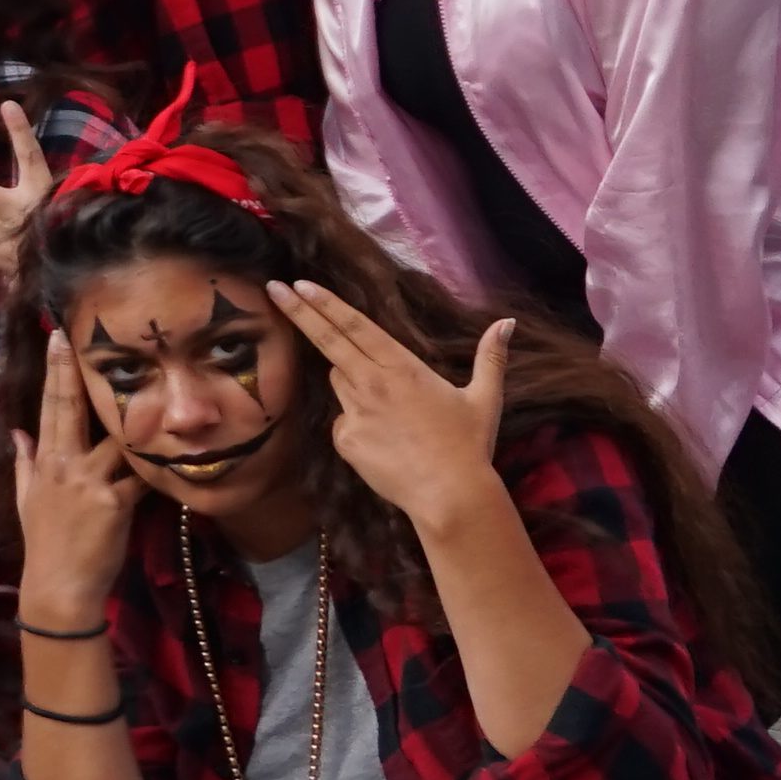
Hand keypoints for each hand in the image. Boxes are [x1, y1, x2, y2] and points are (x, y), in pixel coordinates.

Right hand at [10, 334, 137, 628]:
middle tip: (88, 337)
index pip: (50, 406)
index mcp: (46, 460)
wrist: (60, 585)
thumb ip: (25, 462)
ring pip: (120, 439)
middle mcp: (67, 465)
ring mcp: (92, 482)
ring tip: (156, 390)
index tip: (58, 337)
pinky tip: (177, 453)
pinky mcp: (117, 502)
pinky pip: (143, 475)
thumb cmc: (44, 543)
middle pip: (76, 409)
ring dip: (136, 421)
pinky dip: (157, 466)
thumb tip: (18, 433)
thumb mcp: (27, 499)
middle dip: (80, 371)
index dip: (56, 370)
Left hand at [276, 280, 514, 537]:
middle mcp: (371, 383)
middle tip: (274, 288)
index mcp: (402, 367)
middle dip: (298, 312)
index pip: (355, 326)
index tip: (299, 284)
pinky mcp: (343, 439)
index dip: (326, 304)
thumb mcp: (484, 398)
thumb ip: (490, 357)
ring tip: (393, 413)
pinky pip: (343, 421)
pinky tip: (386, 443)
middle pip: (328, 341)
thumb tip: (506, 323)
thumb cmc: (468, 446)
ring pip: (340, 383)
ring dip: (351, 382)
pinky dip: (357, 424)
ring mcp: (353, 411)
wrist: (449, 495)